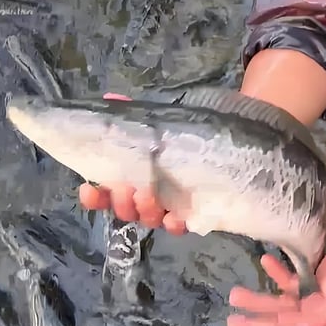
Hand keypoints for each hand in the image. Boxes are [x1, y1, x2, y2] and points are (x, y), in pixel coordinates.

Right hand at [77, 92, 186, 234]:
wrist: (235, 140)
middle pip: (126, 209)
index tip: (90, 190)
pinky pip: (181, 227)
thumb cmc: (189, 130)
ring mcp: (172, 206)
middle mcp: (150, 193)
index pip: (106, 192)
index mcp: (136, 174)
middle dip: (121, 202)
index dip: (95, 197)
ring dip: (143, 210)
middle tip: (126, 188)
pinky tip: (173, 217)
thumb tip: (110, 98)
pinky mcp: (196, 214)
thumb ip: (133, 113)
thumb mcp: (160, 119)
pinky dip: (174, 223)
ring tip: (147, 196)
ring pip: (149, 218)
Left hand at [226, 235, 325, 325]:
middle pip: (281, 320)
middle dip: (256, 321)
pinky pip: (290, 282)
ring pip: (281, 303)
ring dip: (259, 300)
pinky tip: (266, 261)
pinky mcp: (313, 279)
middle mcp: (317, 310)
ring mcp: (314, 295)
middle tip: (230, 322)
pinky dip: (277, 274)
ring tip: (235, 295)